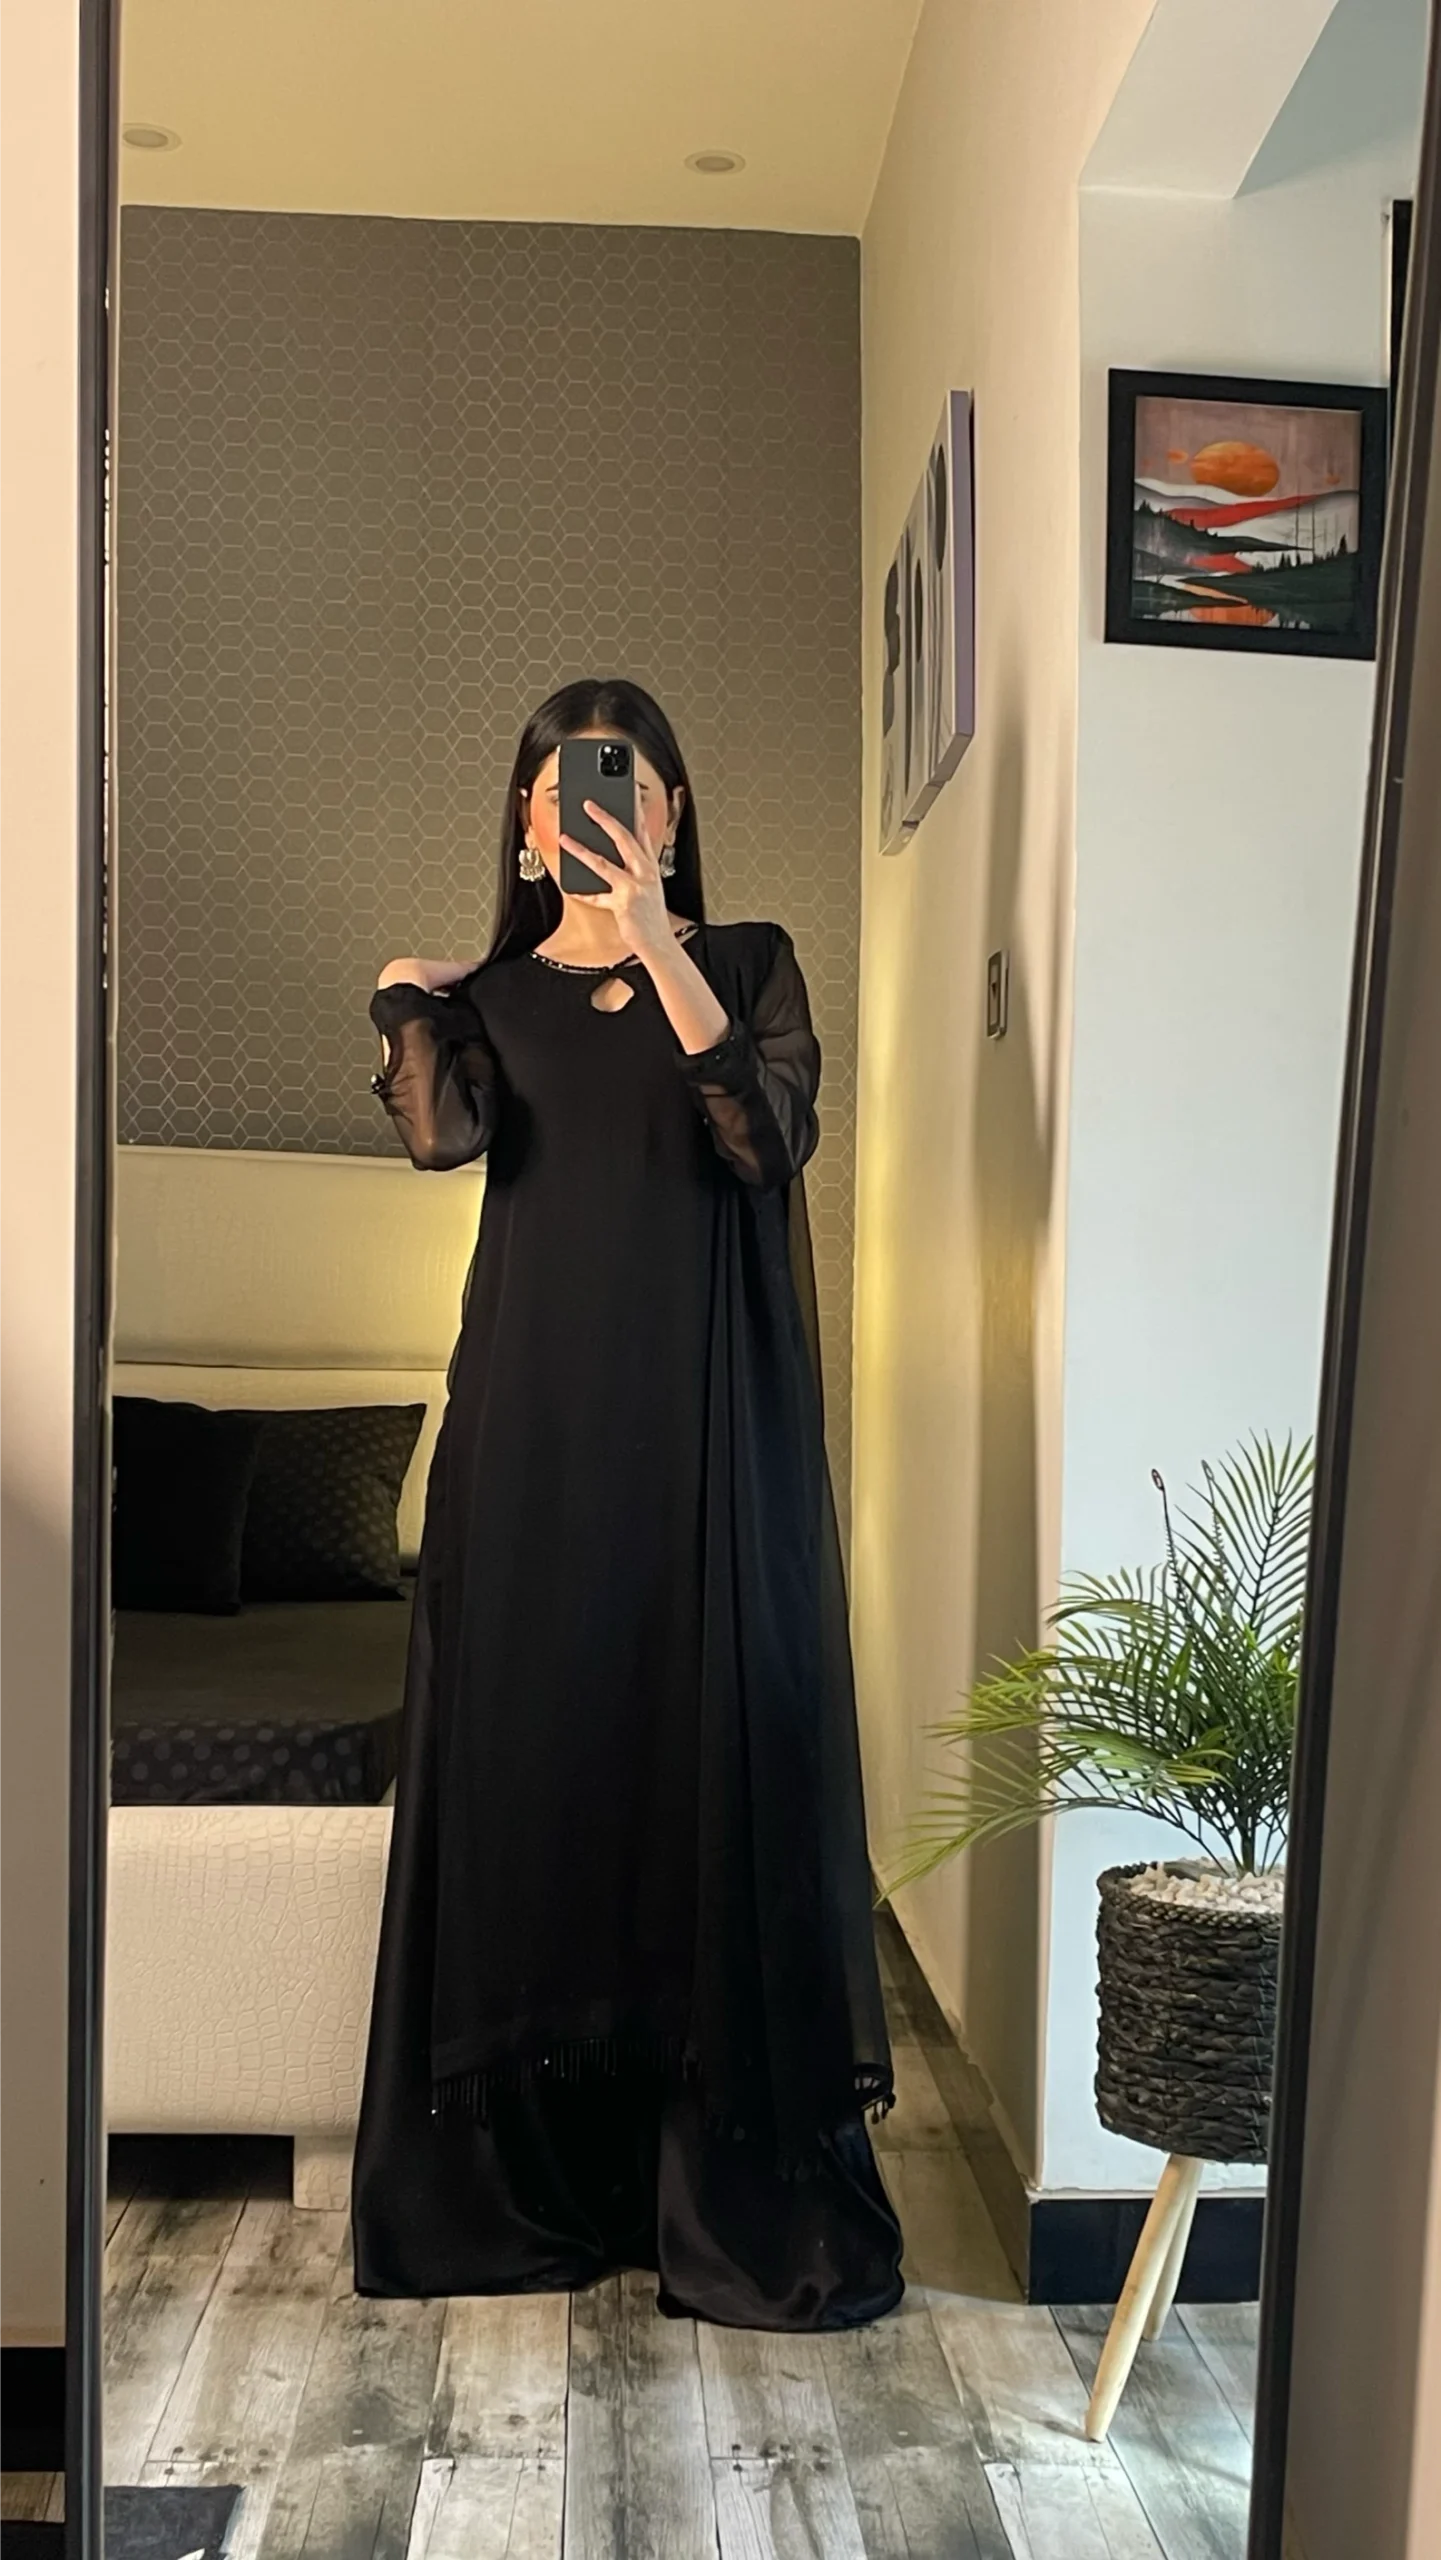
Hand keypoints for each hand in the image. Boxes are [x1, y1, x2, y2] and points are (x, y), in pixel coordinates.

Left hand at [558, 801, 673, 956]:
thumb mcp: (648, 885)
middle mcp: (644, 872)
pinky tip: (567, 885)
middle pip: (624, 838)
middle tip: (588, 803)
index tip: (628, 790)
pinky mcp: (622, 904)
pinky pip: (596, 896)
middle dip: (605, 818)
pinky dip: (581, 892)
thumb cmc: (650, 915)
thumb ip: (634, 867)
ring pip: (603, 862)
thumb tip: (609, 850)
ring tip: (564, 837)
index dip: (635, 808)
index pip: (642, 830)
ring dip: (581, 849)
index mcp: (651, 865)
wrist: (660, 942)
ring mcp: (633, 887)